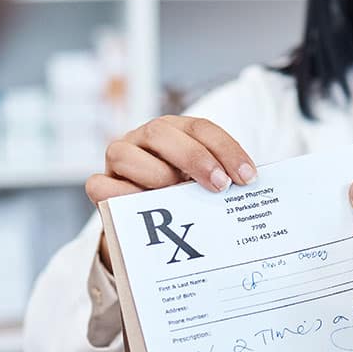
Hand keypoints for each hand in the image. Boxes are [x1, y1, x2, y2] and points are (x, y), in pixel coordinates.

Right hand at [87, 117, 256, 268]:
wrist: (146, 224)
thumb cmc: (182, 199)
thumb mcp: (203, 186)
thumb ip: (219, 183)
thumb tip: (252, 197)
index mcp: (174, 131)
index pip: (200, 128)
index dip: (225, 148)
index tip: (247, 177)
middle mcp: (144, 139)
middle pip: (161, 132)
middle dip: (194, 157)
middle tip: (220, 186)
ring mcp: (118, 159)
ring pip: (125, 153)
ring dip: (155, 175)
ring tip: (178, 196)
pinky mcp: (100, 185)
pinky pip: (101, 187)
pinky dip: (121, 196)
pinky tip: (144, 210)